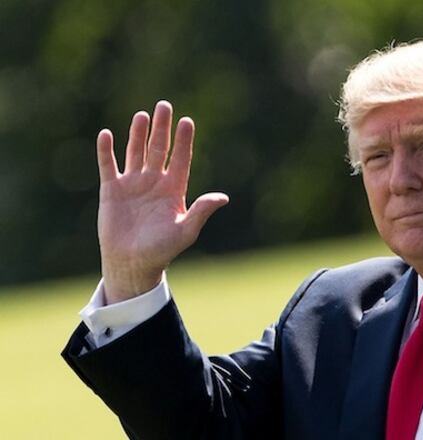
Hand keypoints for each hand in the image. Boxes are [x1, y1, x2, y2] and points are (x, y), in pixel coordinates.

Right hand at [96, 101, 228, 303]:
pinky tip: (107, 135)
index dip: (184, 141)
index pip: (181, 159)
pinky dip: (106, 151)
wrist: (133, 263)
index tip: (187, 122)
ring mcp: (133, 184)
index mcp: (174, 190)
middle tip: (164, 106)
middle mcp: (154, 182)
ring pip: (136, 152)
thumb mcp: (185, 231)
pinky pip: (108, 166)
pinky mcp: (112, 190)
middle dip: (162, 129)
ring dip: (138, 134)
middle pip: (159, 149)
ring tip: (142, 115)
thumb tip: (223, 197)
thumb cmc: (162, 250)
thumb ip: (201, 211)